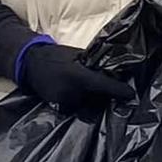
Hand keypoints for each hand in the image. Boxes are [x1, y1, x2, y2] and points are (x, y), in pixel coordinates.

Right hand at [18, 41, 134, 110]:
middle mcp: (71, 91)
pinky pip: (76, 105)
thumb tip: (112, 70)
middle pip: (97, 97)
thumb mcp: (76, 55)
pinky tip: (75, 91)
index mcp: (77, 75)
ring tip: (83, 86)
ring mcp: (64, 101)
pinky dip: (80, 100)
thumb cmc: (56, 55)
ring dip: (90, 97)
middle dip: (103, 93)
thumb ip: (93, 64)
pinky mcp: (59, 106)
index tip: (131, 95)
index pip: (102, 84)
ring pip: (87, 103)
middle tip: (107, 86)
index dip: (118, 90)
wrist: (31, 63)